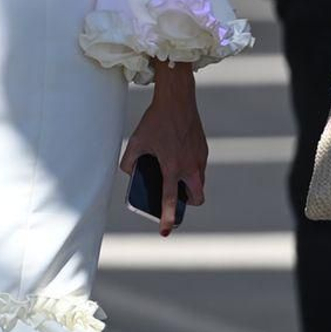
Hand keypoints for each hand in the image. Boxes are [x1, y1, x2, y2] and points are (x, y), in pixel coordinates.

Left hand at [120, 64, 207, 238]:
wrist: (177, 100)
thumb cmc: (155, 121)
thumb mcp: (136, 142)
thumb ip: (128, 161)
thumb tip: (128, 173)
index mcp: (172, 168)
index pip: (171, 201)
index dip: (168, 219)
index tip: (166, 231)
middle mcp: (190, 166)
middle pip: (197, 198)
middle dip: (188, 204)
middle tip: (176, 200)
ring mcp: (199, 157)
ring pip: (199, 182)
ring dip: (189, 185)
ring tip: (173, 176)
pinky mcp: (203, 148)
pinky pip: (198, 166)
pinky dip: (190, 168)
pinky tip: (177, 156)